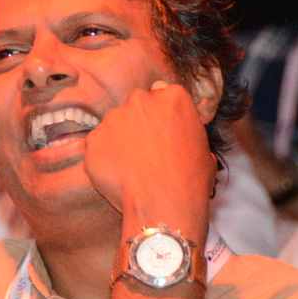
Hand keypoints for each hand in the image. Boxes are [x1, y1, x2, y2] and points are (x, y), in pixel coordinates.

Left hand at [83, 80, 213, 235]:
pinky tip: (117, 175)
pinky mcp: (94, 139)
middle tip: (145, 151)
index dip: (160, 116)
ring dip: (119, 140)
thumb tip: (182, 141)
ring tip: (132, 168)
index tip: (160, 132)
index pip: (161, 95)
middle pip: (136, 106)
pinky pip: (97, 145)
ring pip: (114, 125)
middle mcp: (141, 100)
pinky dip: (104, 158)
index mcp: (173, 97)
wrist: (163, 204)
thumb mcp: (203, 150)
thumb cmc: (190, 180)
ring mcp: (114, 118)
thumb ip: (186, 134)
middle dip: (138, 124)